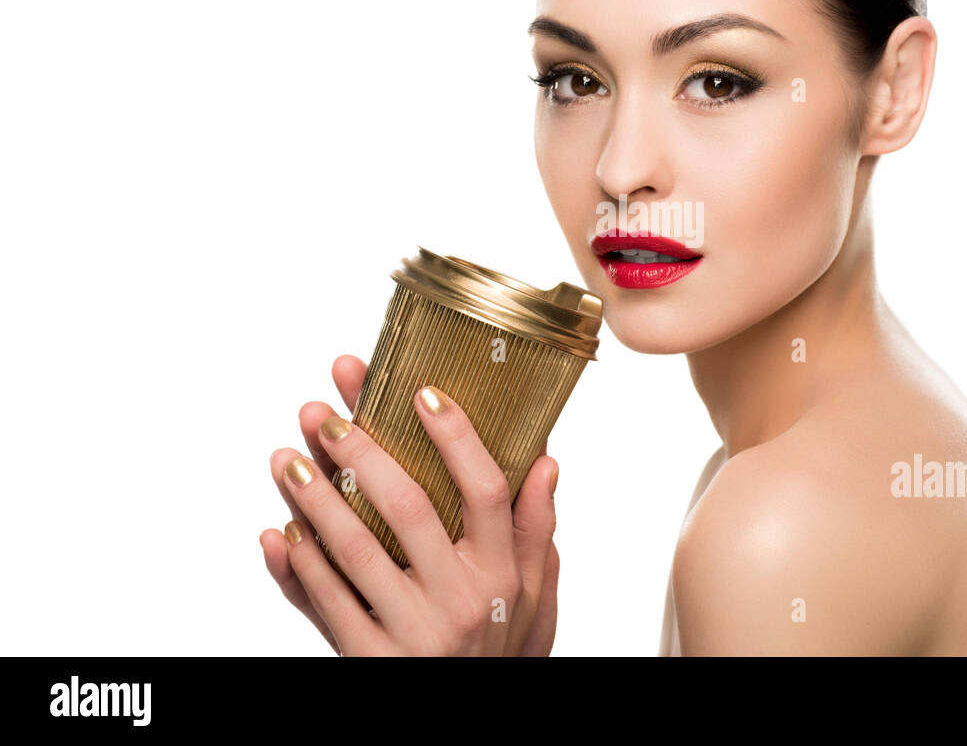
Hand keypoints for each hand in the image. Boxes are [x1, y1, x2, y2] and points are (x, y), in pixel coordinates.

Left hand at [259, 354, 560, 654]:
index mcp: (503, 572)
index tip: (423, 392)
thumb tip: (545, 461)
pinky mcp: (373, 660)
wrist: (473, 727)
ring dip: (316, 497)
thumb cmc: (498, 651)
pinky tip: (283, 528)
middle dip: (363, 453)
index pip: (486, 490)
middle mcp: (463, 599)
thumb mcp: (533, 597)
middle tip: (328, 415)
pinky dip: (301, 562)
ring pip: (357, 550)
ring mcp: (417, 632)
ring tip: (288, 458)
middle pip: (410, 508)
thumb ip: (535, 530)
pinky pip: (329, 601)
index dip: (456, 437)